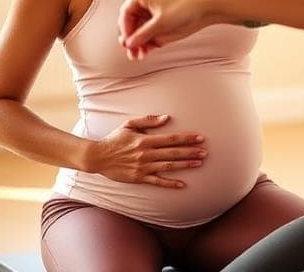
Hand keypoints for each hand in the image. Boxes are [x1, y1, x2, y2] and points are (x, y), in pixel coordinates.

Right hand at [88, 114, 206, 187]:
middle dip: (190, 152)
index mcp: (145, 140)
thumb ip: (148, 120)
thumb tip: (167, 118)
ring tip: (199, 163)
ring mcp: (143, 167)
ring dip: (185, 165)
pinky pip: (157, 181)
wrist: (97, 157)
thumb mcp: (129, 124)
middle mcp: (146, 154)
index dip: (187, 138)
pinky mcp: (139, 178)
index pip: (171, 139)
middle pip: (173, 153)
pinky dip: (170, 183)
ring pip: (168, 166)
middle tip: (205, 152)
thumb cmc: (115, 139)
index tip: (200, 138)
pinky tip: (182, 184)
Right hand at [118, 0, 209, 58]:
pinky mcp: (164, 15)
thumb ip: (142, 35)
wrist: (208, 4)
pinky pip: (151, 28)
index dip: (125, 31)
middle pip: (133, 21)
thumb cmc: (185, 6)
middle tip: (132, 52)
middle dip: (132, 38)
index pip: (125, 13)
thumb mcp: (159, 24)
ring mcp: (156, 7)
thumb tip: (128, 43)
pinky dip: (149, 39)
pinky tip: (148, 50)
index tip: (126, 44)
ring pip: (142, 27)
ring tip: (140, 54)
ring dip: (140, 41)